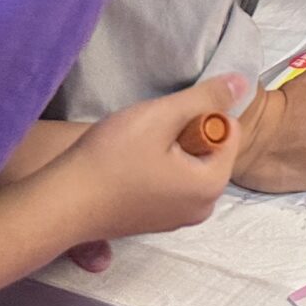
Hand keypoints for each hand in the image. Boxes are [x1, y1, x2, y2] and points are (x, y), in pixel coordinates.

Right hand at [45, 74, 246, 252]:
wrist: (61, 203)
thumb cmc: (112, 158)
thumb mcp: (162, 116)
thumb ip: (207, 97)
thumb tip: (244, 83)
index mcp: (211, 186)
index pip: (228, 131)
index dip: (198, 115)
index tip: (165, 121)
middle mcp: (201, 209)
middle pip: (209, 150)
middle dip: (184, 133)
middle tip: (148, 134)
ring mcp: (175, 220)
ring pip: (187, 164)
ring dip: (167, 149)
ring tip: (134, 150)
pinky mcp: (152, 222)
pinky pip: (169, 182)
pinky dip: (153, 168)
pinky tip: (125, 167)